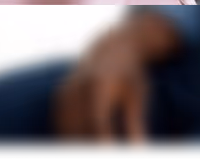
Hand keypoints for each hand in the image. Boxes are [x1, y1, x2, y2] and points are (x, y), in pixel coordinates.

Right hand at [53, 24, 153, 158]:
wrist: (112, 50)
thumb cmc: (130, 77)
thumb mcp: (137, 99)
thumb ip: (136, 130)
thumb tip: (140, 158)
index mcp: (98, 85)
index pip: (97, 122)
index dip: (102, 144)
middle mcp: (76, 88)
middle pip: (78, 130)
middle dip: (87, 154)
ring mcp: (64, 93)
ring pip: (65, 132)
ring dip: (74, 152)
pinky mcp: (58, 100)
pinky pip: (60, 128)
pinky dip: (68, 145)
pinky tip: (78, 156)